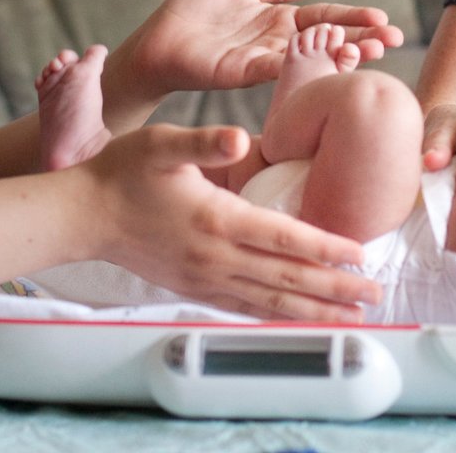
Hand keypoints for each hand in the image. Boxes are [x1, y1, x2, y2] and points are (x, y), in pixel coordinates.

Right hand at [83, 124, 380, 320]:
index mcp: (217, 217)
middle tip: (374, 296)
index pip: (284, 237)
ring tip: (349, 318)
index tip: (360, 256)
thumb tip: (240, 136)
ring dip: (313, 310)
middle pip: (287, 278)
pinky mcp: (192, 288)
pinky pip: (242, 308)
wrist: (82, 215)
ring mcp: (204, 277)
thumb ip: (204, 141)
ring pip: (269, 301)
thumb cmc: (122, 172)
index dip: (326, 248)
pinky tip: (295, 318)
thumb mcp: (161, 142)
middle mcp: (215, 256)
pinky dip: (275, 316)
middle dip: (334, 289)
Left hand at [107, 0, 404, 110]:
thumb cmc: (195, 13)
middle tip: (394, 40)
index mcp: (280, 21)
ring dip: (340, 55)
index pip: (326, 19)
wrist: (158, 39)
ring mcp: (261, 59)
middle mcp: (277, 43)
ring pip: (310, 57)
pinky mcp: (240, 71)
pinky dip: (300, 64)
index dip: (356, 19)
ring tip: (372, 52)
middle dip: (361, 40)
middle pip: (327, 40)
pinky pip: (275, 67)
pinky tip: (326, 58)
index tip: (386, 21)